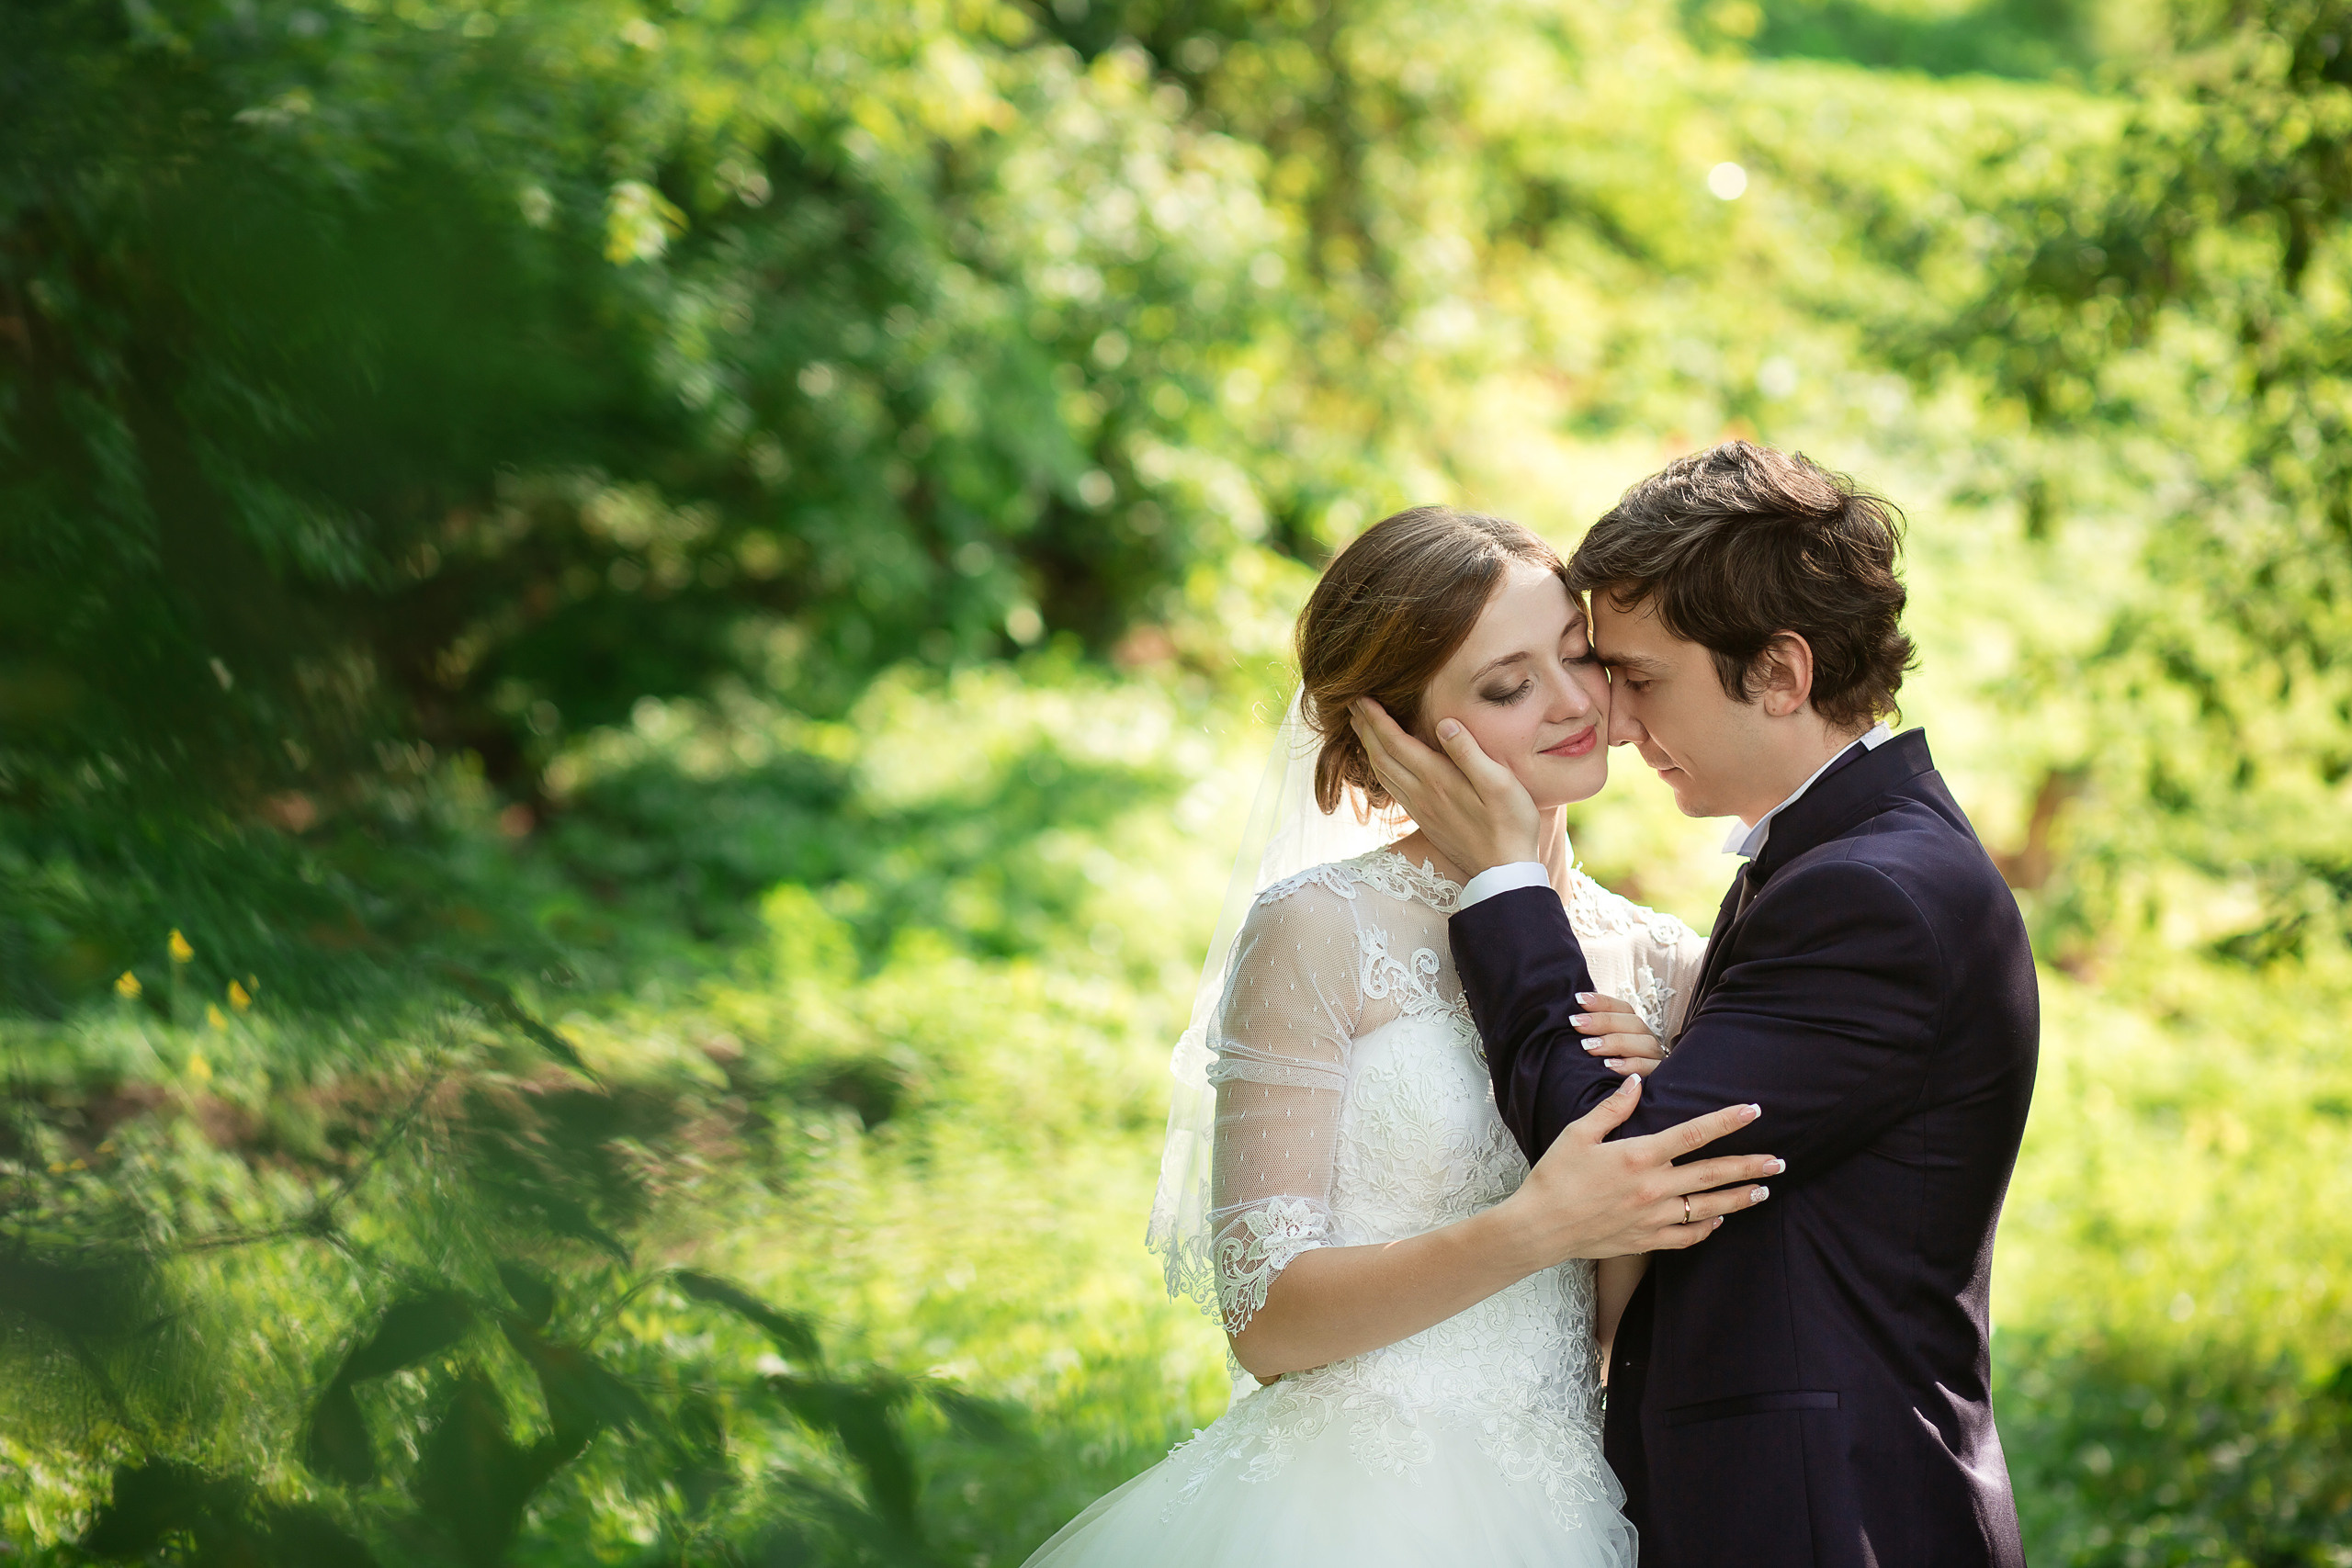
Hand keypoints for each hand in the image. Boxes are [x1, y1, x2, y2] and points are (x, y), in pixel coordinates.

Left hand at [1349, 699, 1540, 877]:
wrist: (1503, 872)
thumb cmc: (1510, 824)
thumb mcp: (1499, 784)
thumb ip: (1469, 753)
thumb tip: (1444, 723)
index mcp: (1436, 779)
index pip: (1395, 742)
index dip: (1375, 719)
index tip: (1362, 698)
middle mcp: (1421, 794)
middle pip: (1380, 756)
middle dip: (1365, 728)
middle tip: (1353, 705)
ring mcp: (1420, 809)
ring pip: (1382, 773)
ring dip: (1368, 748)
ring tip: (1360, 728)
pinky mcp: (1425, 820)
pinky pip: (1392, 788)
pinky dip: (1379, 768)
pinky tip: (1382, 764)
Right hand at [1498, 1076, 1780, 1262]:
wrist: (1540, 1227)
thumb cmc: (1556, 1176)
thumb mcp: (1578, 1133)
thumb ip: (1612, 1108)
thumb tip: (1637, 1081)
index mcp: (1639, 1155)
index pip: (1694, 1133)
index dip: (1726, 1120)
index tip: (1752, 1111)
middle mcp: (1654, 1187)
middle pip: (1713, 1173)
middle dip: (1750, 1165)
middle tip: (1779, 1160)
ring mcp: (1653, 1217)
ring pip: (1708, 1206)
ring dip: (1740, 1198)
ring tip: (1764, 1190)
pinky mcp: (1647, 1239)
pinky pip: (1688, 1235)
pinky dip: (1707, 1226)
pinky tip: (1720, 1219)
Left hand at [1571, 991, 1665, 1077]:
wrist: (1631, 1109)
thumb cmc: (1607, 1075)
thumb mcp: (1599, 1053)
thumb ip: (1591, 1037)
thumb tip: (1571, 1019)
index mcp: (1635, 1031)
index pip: (1623, 1009)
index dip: (1602, 1002)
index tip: (1578, 999)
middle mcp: (1648, 1041)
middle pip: (1633, 1022)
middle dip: (1603, 1021)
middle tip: (1577, 1023)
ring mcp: (1657, 1059)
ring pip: (1644, 1043)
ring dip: (1615, 1042)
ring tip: (1589, 1046)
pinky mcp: (1660, 1077)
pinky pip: (1649, 1068)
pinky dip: (1630, 1065)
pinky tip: (1610, 1066)